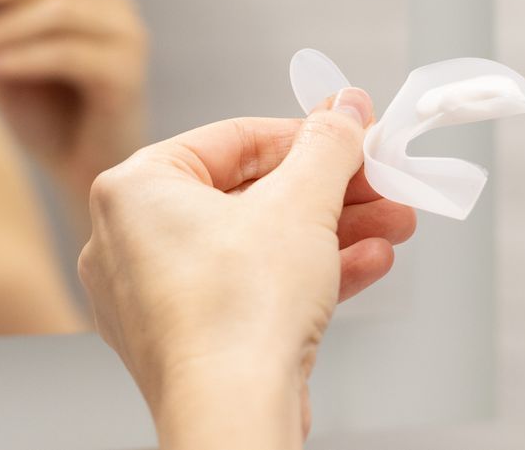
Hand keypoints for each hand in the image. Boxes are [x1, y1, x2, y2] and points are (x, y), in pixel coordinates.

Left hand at [0, 0, 148, 218]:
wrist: (87, 179)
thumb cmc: (49, 126)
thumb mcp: (2, 76)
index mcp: (85, 1)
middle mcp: (111, 9)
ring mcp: (125, 37)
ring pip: (58, 10)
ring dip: (2, 26)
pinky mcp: (126, 72)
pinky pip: (67, 53)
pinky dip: (21, 57)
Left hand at [78, 92, 417, 447]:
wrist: (232, 418)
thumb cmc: (239, 313)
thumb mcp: (302, 202)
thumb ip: (329, 145)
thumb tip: (347, 107)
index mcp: (134, 189)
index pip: (233, 138)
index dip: (307, 134)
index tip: (353, 133)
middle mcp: (131, 240)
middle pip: (250, 193)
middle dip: (331, 191)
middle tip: (381, 182)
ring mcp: (155, 297)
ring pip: (257, 244)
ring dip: (331, 232)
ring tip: (393, 225)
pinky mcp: (187, 341)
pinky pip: (250, 288)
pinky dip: (305, 273)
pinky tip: (367, 264)